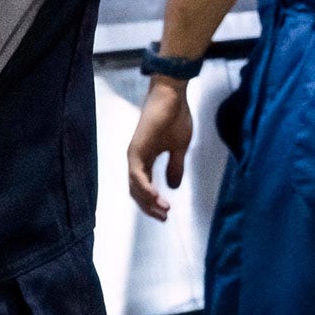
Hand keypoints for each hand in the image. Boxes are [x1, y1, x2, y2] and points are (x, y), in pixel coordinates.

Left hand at [127, 80, 193, 219]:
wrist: (172, 97)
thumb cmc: (176, 117)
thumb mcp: (179, 148)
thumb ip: (175, 167)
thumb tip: (174, 186)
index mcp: (145, 159)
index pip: (144, 187)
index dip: (153, 202)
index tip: (166, 213)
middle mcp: (136, 159)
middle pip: (137, 191)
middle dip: (149, 207)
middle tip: (164, 217)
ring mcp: (134, 155)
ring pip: (135, 187)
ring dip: (148, 201)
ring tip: (163, 210)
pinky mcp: (136, 150)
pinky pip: (137, 176)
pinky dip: (145, 189)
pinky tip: (156, 197)